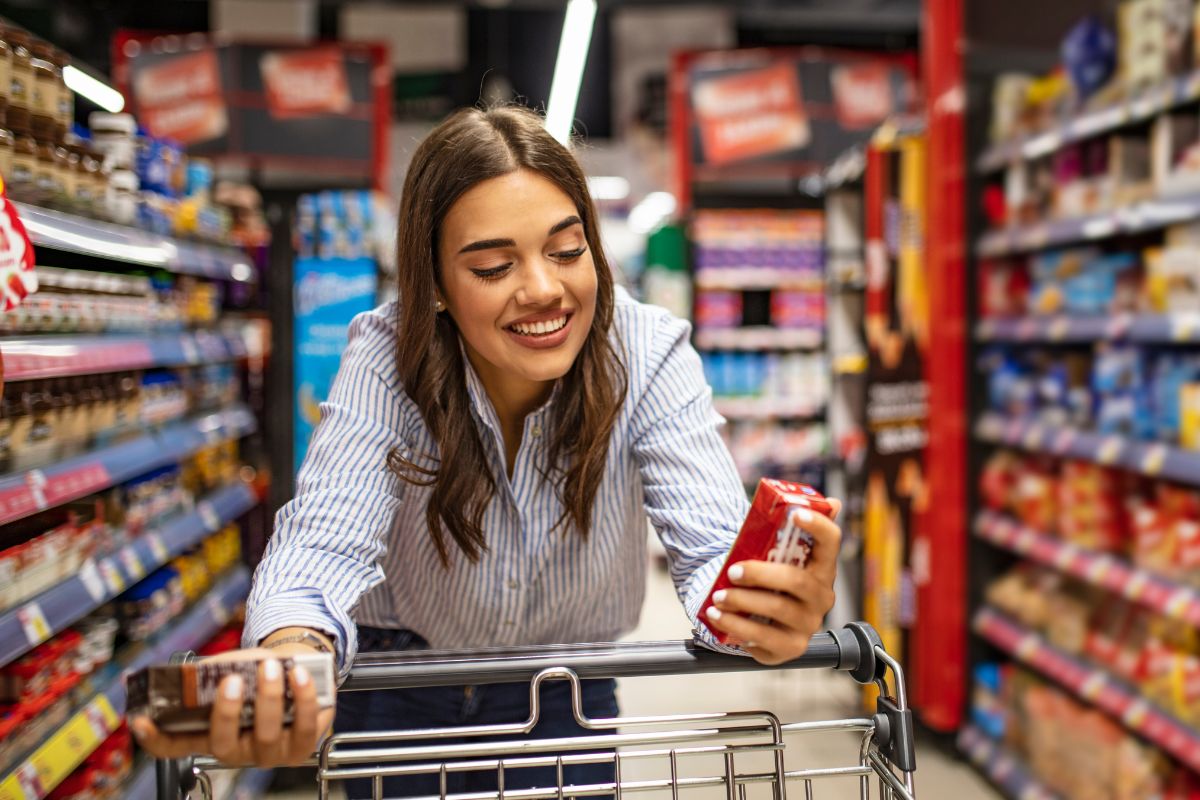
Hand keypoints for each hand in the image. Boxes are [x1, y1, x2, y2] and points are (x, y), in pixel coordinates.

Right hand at [129, 646, 335, 766]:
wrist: (302, 669)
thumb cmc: (260, 673)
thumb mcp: (234, 668)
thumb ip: (217, 670)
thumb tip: (201, 670)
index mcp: (211, 733)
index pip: (175, 747)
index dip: (155, 739)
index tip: (141, 720)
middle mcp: (237, 750)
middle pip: (222, 744)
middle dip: (226, 712)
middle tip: (232, 680)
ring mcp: (270, 753)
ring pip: (266, 735)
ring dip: (268, 698)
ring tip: (270, 666)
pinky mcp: (302, 747)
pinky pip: (304, 727)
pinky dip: (303, 698)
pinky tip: (299, 675)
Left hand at [704, 499, 841, 664]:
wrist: (759, 618)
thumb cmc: (769, 580)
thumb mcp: (775, 555)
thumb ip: (789, 530)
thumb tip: (831, 502)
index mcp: (822, 568)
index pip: (831, 541)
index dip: (818, 526)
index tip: (796, 513)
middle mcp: (821, 597)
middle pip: (797, 580)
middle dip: (761, 574)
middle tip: (733, 571)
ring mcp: (807, 624)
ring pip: (778, 609)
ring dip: (743, 601)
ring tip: (718, 596)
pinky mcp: (789, 648)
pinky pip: (763, 638)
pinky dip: (735, 625)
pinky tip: (717, 616)